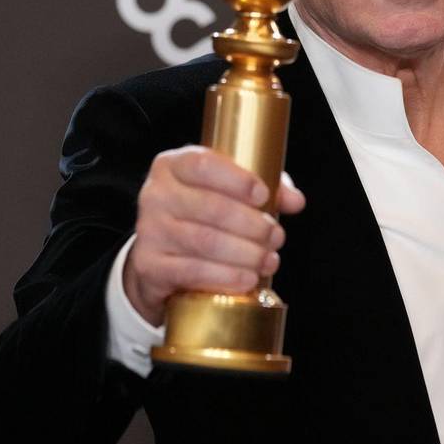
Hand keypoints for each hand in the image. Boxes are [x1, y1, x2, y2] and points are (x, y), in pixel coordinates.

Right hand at [123, 145, 305, 325]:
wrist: (162, 257)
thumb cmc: (202, 215)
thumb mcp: (228, 191)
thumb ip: (264, 189)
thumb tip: (295, 200)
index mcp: (173, 165)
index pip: (203, 165)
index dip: (237, 180)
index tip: (264, 195)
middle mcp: (155, 194)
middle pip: (211, 207)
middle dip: (252, 225)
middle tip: (276, 236)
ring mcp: (149, 230)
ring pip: (205, 241)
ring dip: (245, 253)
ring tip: (268, 259)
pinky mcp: (149, 265)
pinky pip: (192, 271)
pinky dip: (226, 277)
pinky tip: (248, 279)